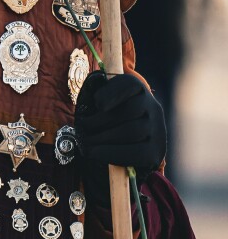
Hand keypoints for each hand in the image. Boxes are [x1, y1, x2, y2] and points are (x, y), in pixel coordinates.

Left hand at [75, 70, 165, 206]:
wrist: (125, 145)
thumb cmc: (106, 120)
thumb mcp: (101, 103)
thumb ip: (96, 94)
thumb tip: (92, 96)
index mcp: (138, 90)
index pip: (129, 84)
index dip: (112, 93)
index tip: (97, 104)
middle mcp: (153, 107)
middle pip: (129, 110)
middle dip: (100, 121)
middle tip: (82, 129)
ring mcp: (158, 130)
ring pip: (132, 131)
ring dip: (103, 139)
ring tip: (86, 143)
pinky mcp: (156, 152)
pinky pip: (136, 154)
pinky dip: (111, 154)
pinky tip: (95, 154)